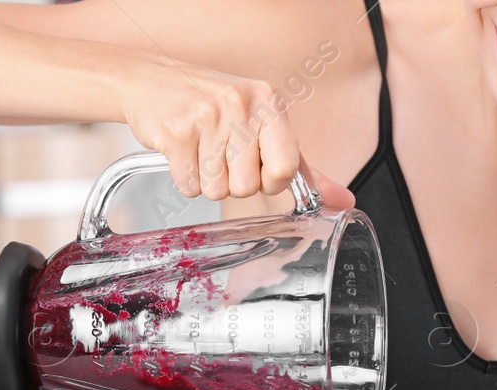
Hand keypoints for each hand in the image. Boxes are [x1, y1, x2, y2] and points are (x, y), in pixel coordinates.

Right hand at [119, 55, 354, 206]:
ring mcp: (207, 118)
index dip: (269, 181)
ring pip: (217, 191)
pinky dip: (185, 178)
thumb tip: (343, 202)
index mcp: (269, 103)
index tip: (256, 167)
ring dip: (207, 181)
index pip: (286, 169)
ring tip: (201, 151)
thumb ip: (302, 167)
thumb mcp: (262, 125)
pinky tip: (183, 152)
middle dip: (232, 182)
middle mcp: (242, 106)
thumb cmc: (212, 107)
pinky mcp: (176, 133)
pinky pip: (190, 186)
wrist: (152, 81)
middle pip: (248, 187)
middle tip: (220, 154)